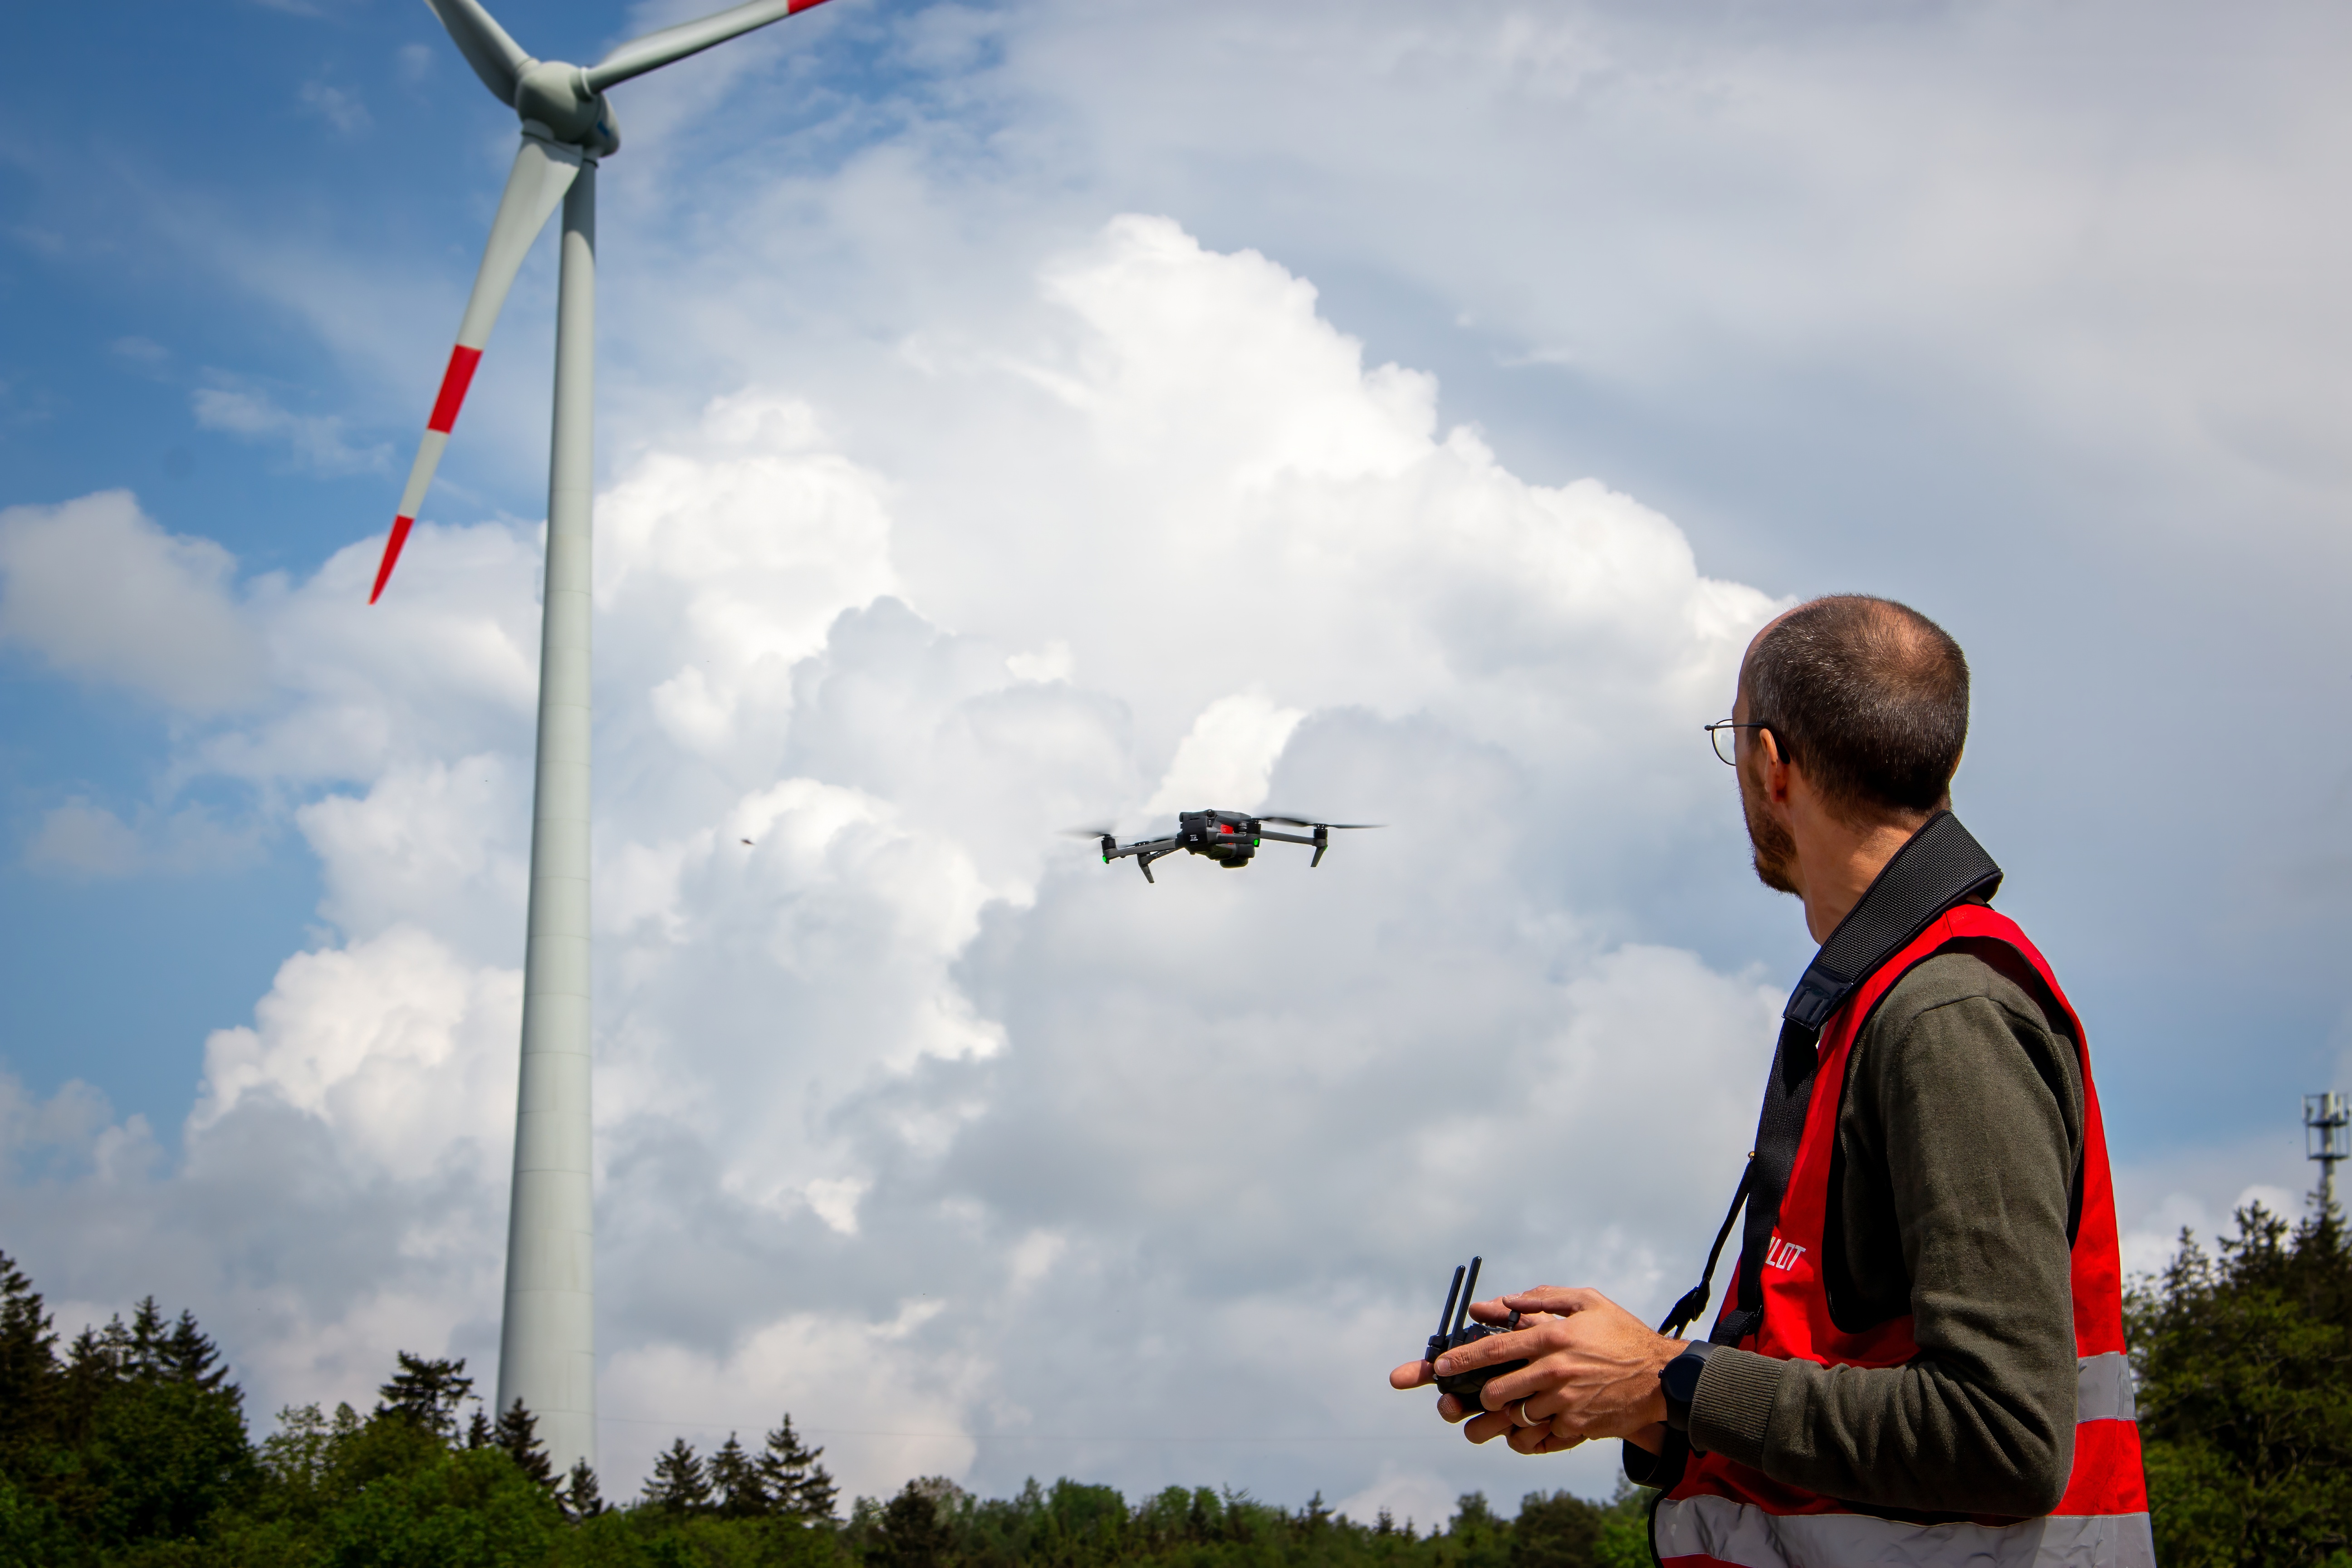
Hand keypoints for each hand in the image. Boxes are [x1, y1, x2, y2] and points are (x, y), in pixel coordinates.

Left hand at [1399, 1287, 1682, 1450]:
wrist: (1662, 1377)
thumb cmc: (1622, 1334)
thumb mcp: (1587, 1301)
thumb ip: (1541, 1298)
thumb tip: (1499, 1301)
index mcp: (1551, 1337)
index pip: (1493, 1349)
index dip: (1461, 1361)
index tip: (1439, 1369)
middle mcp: (1553, 1371)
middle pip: (1497, 1392)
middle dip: (1482, 1396)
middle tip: (1486, 1393)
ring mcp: (1565, 1402)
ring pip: (1517, 1415)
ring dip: (1512, 1413)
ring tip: (1521, 1405)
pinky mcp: (1577, 1427)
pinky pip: (1542, 1434)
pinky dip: (1537, 1429)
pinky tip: (1547, 1418)